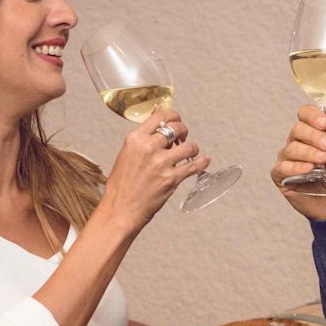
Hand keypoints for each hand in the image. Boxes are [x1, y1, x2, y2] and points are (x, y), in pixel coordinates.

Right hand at [100, 108, 210, 235]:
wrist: (120, 209)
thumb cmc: (121, 186)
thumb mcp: (126, 155)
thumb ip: (142, 142)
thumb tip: (158, 130)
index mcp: (136, 139)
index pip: (160, 116)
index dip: (173, 116)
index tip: (176, 120)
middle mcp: (149, 148)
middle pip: (177, 128)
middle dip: (183, 131)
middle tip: (182, 138)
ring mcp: (161, 163)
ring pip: (189, 146)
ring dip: (192, 149)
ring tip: (189, 153)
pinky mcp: (171, 179)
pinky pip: (194, 166)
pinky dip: (202, 162)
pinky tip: (204, 161)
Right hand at [270, 105, 325, 220]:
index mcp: (314, 134)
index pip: (305, 115)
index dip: (312, 116)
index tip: (325, 123)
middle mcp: (299, 144)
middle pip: (297, 129)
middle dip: (314, 136)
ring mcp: (288, 160)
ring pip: (291, 148)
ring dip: (308, 152)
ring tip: (323, 160)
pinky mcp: (281, 178)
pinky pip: (281, 167)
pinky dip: (295, 166)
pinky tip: (309, 169)